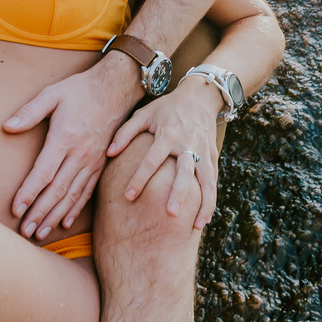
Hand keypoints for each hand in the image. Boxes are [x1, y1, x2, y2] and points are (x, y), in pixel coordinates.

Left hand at [4, 53, 141, 240]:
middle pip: (56, 191)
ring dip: (55, 217)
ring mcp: (92, 161)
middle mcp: (79, 154)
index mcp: (64, 138)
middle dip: (39, 214)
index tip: (16, 210)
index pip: (43, 174)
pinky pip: (87, 192)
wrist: (116, 88)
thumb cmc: (80, 90)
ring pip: (71, 196)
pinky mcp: (100, 164)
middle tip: (24, 232)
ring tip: (40, 233)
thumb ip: (29, 111)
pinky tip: (64, 222)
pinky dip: (75, 209)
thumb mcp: (53, 93)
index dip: (28, 194)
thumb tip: (7, 127)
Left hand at [106, 74, 219, 229]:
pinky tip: (205, 218)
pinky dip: (212, 200)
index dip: (140, 177)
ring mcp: (203, 150)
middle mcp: (188, 143)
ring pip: (205, 180)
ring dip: (203, 202)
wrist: (200, 96)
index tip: (128, 196)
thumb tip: (108, 153)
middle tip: (171, 213)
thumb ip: (125, 133)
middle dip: (179, 192)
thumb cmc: (166, 108)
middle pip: (184, 171)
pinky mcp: (213, 156)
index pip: (152, 159)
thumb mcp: (144, 114)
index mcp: (168, 133)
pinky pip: (213, 181)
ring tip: (197, 225)